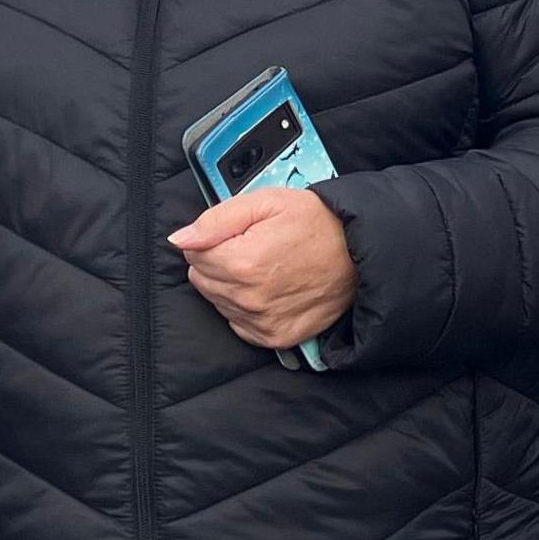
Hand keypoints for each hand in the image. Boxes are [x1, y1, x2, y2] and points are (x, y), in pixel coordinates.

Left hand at [168, 189, 354, 352]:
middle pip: (202, 279)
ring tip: (264, 266)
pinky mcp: (275, 337)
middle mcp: (249, 298)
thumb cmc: (317, 223)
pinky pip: (238, 324)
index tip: (238, 232)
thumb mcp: (266, 202)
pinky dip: (246, 307)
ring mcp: (262, 321)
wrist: (359, 253)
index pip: (193, 254)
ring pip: (217, 302)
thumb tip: (180, 238)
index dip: (212, 238)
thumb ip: (216, 220)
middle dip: (219, 261)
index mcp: (242, 262)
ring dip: (231, 284)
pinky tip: (268, 288)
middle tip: (252, 246)